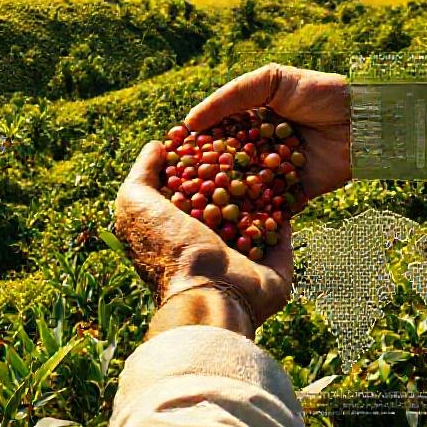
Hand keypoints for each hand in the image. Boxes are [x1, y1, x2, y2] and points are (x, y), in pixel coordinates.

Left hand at [115, 141, 292, 337]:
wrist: (209, 293)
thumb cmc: (169, 248)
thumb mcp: (136, 205)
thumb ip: (141, 174)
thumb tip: (156, 146)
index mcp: (176, 230)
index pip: (189, 188)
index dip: (198, 161)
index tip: (212, 132)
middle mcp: (208, 242)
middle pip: (225, 198)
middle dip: (235, 172)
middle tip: (248, 140)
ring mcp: (243, 254)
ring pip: (256, 211)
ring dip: (263, 187)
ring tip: (271, 155)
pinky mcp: (273, 263)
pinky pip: (281, 230)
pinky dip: (285, 210)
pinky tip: (290, 180)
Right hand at [185, 63, 350, 201]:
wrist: (366, 118)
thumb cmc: (319, 92)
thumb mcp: (270, 81)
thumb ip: (229, 98)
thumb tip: (189, 122)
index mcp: (251, 121)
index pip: (216, 135)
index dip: (194, 146)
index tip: (169, 156)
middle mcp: (260, 149)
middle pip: (227, 166)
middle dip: (205, 179)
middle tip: (177, 192)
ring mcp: (276, 173)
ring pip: (245, 190)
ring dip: (226, 202)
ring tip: (200, 214)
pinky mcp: (296, 193)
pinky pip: (272, 208)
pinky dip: (257, 217)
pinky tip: (234, 227)